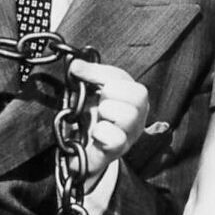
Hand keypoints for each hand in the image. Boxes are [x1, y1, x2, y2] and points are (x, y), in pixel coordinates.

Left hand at [68, 59, 149, 185]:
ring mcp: (131, 134)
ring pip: (128, 115)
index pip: (123, 76)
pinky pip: (116, 138)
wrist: (83, 151)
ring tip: (98, 119)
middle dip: (110, 94)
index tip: (77, 71)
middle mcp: (138, 115)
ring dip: (106, 113)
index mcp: (132, 96)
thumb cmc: (93, 119)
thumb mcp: (92, 93)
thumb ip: (88, 75)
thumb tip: (76, 64)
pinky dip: (101, 134)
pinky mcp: (119, 151)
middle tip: (99, 104)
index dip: (99, 72)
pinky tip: (95, 136)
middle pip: (138, 94)